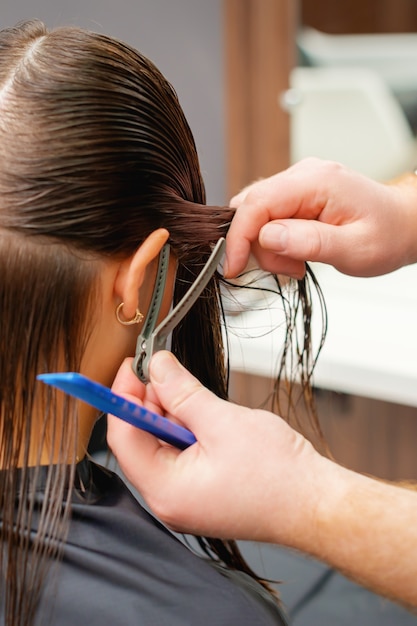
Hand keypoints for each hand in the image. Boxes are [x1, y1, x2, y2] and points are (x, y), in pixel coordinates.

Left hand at [107, 351, 323, 544]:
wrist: (315, 505)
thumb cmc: (278, 475)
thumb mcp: (223, 422)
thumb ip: (182, 392)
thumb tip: (157, 367)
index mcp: (166, 489)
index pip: (123, 436)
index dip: (123, 395)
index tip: (132, 365)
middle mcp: (168, 499)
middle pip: (139, 440)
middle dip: (150, 402)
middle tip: (168, 372)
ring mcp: (185, 499)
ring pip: (161, 444)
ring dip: (172, 414)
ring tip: (200, 400)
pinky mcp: (200, 493)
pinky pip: (179, 454)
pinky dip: (187, 429)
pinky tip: (207, 418)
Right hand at [225, 158, 416, 278]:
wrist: (402, 224)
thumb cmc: (386, 234)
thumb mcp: (354, 249)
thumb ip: (310, 242)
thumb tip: (267, 236)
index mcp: (317, 182)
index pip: (258, 203)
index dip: (239, 236)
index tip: (234, 267)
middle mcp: (303, 175)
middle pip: (251, 208)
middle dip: (257, 246)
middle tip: (289, 268)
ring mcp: (298, 183)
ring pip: (256, 215)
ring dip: (268, 247)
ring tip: (299, 263)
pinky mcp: (296, 195)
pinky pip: (268, 217)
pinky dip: (274, 242)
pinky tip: (296, 253)